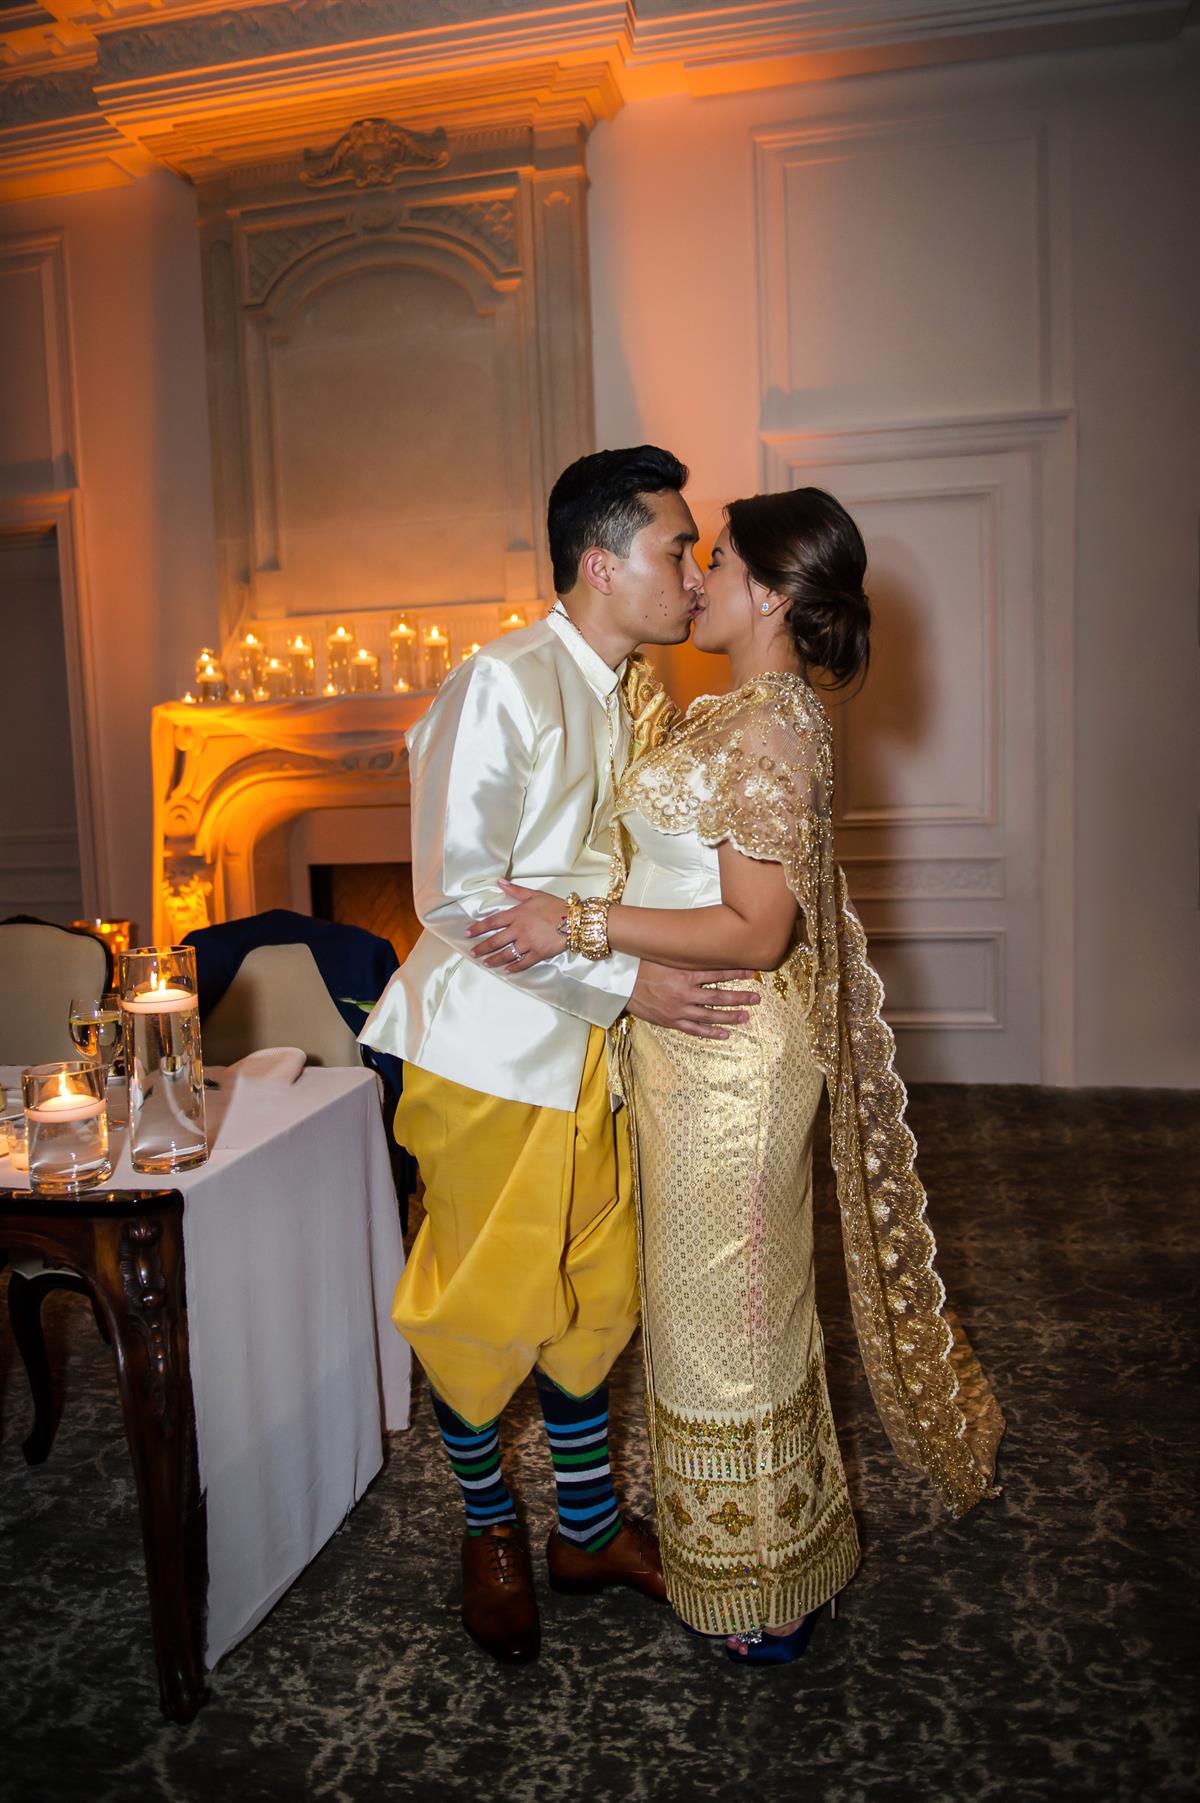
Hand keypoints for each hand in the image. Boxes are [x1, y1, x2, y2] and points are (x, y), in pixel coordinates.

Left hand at [464, 880, 566, 970]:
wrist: (574, 920)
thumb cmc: (555, 906)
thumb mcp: (535, 895)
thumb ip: (515, 891)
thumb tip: (500, 882)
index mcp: (517, 915)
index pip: (492, 922)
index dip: (478, 928)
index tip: (467, 933)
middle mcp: (519, 930)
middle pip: (495, 941)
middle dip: (482, 948)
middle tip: (472, 953)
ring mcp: (528, 943)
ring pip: (506, 954)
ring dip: (494, 960)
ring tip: (486, 963)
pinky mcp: (538, 954)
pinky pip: (523, 963)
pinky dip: (514, 968)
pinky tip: (507, 971)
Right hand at [627, 962, 760, 1039]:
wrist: (619, 984)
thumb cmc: (640, 965)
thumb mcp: (664, 956)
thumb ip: (685, 955)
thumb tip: (705, 947)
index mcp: (684, 973)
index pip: (717, 973)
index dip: (736, 973)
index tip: (752, 972)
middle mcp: (684, 992)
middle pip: (719, 996)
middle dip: (740, 998)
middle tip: (756, 999)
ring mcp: (678, 1009)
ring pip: (710, 1015)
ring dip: (730, 1016)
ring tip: (746, 1017)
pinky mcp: (671, 1021)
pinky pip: (695, 1029)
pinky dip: (711, 1032)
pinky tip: (725, 1034)